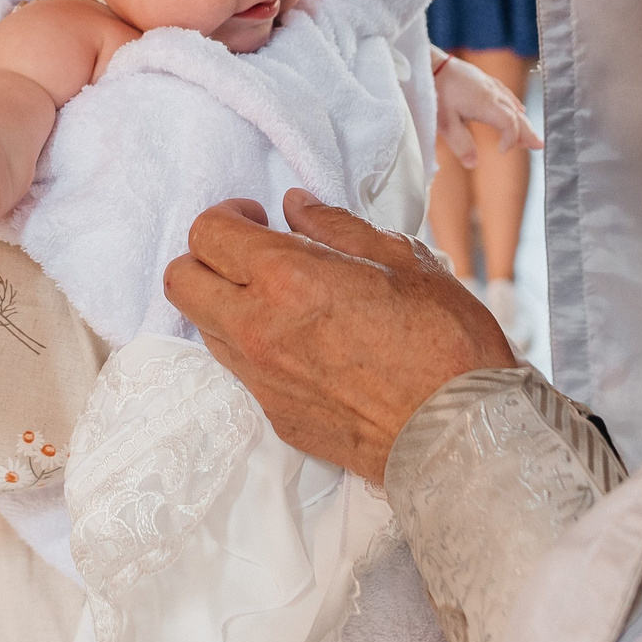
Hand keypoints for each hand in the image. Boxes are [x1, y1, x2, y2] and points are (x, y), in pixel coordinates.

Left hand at [163, 189, 517, 480]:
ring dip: (225, 302)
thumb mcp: (402, 260)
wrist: (461, 434)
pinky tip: (300, 342)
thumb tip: (295, 207)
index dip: (227, 215)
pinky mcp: (274, 416)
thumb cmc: (444, 341)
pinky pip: (238, 368)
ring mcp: (261, 379)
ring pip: (203, 326)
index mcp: (287, 278)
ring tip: (277, 297)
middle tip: (252, 252)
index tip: (257, 218)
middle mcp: (258, 329)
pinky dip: (252, 345)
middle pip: (180, 280)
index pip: (207, 233)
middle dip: (206, 256)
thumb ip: (336, 228)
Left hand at [432, 54, 543, 168]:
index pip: (510, 124)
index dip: (511, 139)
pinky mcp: (482, 79)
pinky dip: (514, 105)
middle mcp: (492, 93)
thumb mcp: (444, 123)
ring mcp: (488, 84)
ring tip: (529, 135)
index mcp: (486, 104)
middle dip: (527, 131)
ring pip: (512, 104)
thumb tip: (473, 164)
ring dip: (522, 120)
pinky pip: (505, 94)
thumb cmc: (436, 91)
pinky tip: (518, 109)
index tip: (501, 151)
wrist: (429, 63)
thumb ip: (461, 144)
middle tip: (539, 145)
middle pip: (517, 115)